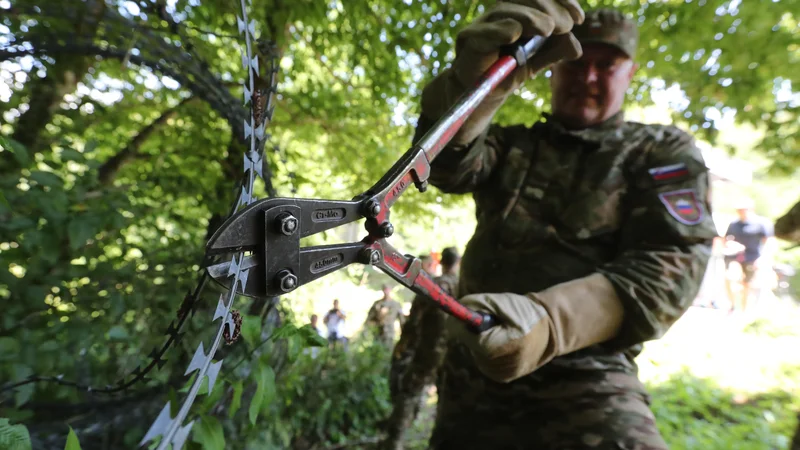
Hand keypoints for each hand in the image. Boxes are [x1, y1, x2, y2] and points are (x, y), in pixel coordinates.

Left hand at [446, 292, 553, 382]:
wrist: (549, 329)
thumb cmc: (523, 312)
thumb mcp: (500, 302)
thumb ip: (476, 306)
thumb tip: (452, 317)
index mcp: (512, 344)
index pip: (478, 342)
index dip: (468, 330)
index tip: (466, 318)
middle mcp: (510, 364)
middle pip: (476, 350)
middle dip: (476, 335)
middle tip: (489, 324)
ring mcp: (508, 373)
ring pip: (478, 357)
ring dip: (481, 344)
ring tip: (500, 334)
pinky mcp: (505, 377)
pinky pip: (484, 363)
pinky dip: (486, 352)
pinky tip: (501, 344)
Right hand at [453, 0, 584, 91]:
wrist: (480, 94)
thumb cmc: (507, 72)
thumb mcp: (536, 62)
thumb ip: (554, 52)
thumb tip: (576, 47)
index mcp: (519, 12)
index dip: (562, 1)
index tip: (579, 19)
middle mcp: (501, 13)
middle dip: (549, 9)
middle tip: (565, 26)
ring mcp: (484, 24)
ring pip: (506, 10)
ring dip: (530, 18)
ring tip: (547, 29)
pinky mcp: (470, 39)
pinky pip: (485, 31)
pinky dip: (500, 30)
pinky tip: (514, 33)